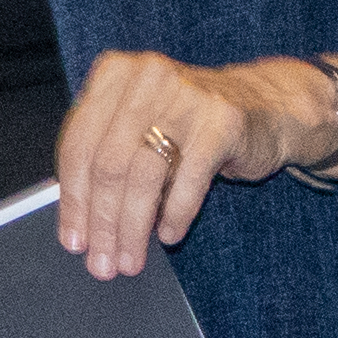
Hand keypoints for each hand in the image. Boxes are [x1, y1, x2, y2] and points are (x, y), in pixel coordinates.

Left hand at [53, 52, 321, 281]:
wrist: (264, 106)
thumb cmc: (189, 122)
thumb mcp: (139, 124)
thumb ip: (103, 155)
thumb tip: (76, 221)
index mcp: (115, 74)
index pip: (79, 144)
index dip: (72, 199)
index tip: (73, 240)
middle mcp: (148, 77)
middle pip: (109, 164)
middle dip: (103, 223)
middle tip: (102, 263)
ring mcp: (186, 97)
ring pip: (144, 176)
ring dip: (133, 229)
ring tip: (131, 260)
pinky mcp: (222, 122)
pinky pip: (189, 181)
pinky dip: (175, 216)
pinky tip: (169, 235)